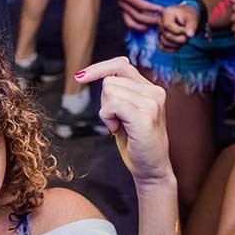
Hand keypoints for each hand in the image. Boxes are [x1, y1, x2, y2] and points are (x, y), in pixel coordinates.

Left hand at [74, 56, 170, 188]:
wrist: (150, 169)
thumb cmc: (135, 142)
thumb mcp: (126, 112)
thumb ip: (120, 92)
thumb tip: (102, 74)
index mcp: (150, 89)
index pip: (121, 65)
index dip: (99, 68)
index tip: (80, 76)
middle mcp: (154, 92)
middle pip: (110, 80)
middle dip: (104, 101)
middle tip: (116, 121)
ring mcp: (152, 103)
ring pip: (110, 90)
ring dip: (106, 112)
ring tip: (120, 127)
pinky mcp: (145, 116)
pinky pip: (112, 105)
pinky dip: (107, 117)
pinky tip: (116, 130)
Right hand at [114, 0, 162, 29]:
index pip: (140, 5)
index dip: (152, 9)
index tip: (162, 9)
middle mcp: (122, 3)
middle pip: (137, 16)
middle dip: (150, 20)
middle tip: (162, 20)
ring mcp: (122, 7)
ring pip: (131, 23)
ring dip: (144, 26)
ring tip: (155, 26)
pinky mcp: (123, 9)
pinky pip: (129, 22)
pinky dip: (138, 27)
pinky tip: (147, 27)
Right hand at [158, 3, 198, 51]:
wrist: (187, 18)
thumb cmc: (189, 17)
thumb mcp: (192, 20)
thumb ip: (191, 27)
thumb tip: (189, 35)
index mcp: (166, 13)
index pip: (167, 26)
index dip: (179, 31)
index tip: (188, 30)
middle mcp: (160, 21)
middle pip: (167, 35)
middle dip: (181, 39)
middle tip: (188, 37)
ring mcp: (159, 30)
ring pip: (165, 42)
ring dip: (177, 45)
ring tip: (184, 39)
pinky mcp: (160, 38)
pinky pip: (162, 47)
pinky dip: (171, 49)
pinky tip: (179, 45)